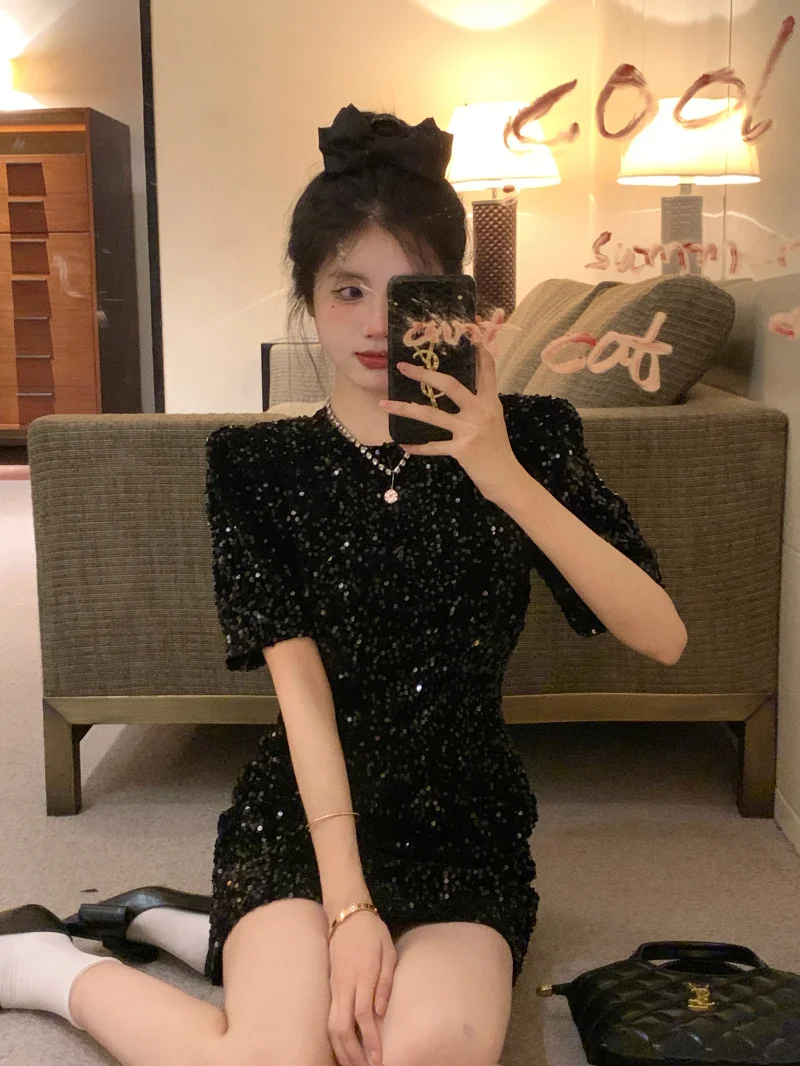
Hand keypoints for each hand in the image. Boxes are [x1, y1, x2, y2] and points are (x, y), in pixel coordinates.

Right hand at [328, 910, 396, 1065]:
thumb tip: (381, 1012)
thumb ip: (385, 981)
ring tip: (355, 1065)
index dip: (370, 1039)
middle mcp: (344, 984)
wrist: (346, 913)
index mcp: (361, 975)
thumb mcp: (387, 951)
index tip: (379, 1058)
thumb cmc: (372, 932)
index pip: (362, 1015)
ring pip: (331, 1026)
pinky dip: (335, 1038)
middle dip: (353, 1053)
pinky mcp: (330, 987)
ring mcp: (334, 986)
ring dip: (342, 1050)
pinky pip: (329, 1018)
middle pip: (341, 1027)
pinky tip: (344, 1048)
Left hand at [379, 309, 520, 502]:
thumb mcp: (494, 420)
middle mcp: (481, 411)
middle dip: (424, 374)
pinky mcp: (462, 449)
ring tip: (385, 404)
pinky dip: (417, 447)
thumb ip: (480, 403)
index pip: (485, 370)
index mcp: (490, 401)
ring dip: (405, 409)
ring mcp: (470, 430)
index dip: (477, 351)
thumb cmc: (497, 449)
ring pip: (432, 415)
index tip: (467, 334)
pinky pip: (433, 446)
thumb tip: (461, 390)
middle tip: (403, 366)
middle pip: (450, 385)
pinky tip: (403, 445)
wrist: (506, 478)